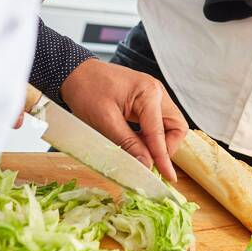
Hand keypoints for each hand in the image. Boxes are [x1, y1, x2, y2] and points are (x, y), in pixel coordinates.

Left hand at [60, 58, 187, 180]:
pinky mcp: (147, 101)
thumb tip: (145, 165)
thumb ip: (128, 143)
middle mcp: (157, 92)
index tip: (167, 177)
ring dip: (158, 143)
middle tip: (149, 162)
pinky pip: (158, 123)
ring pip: (169, 126)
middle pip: (176, 127)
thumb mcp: (105, 120)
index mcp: (149, 92)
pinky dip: (151, 136)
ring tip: (138, 153)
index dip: (163, 157)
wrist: (75, 73)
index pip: (161, 132)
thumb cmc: (87, 90)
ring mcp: (153, 95)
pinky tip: (135, 143)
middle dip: (166, 147)